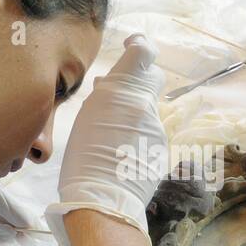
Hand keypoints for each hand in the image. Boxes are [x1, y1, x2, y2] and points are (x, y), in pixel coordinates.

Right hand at [45, 33, 167, 245]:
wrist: (102, 199)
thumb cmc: (83, 158)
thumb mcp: (86, 118)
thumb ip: (103, 98)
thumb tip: (107, 85)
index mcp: (122, 92)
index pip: (143, 53)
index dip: (140, 46)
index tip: (131, 46)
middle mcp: (145, 105)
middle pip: (152, 79)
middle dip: (140, 80)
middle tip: (120, 93)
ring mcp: (156, 128)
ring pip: (149, 109)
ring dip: (134, 114)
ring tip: (111, 134)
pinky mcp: (161, 148)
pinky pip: (150, 133)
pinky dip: (138, 136)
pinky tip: (120, 152)